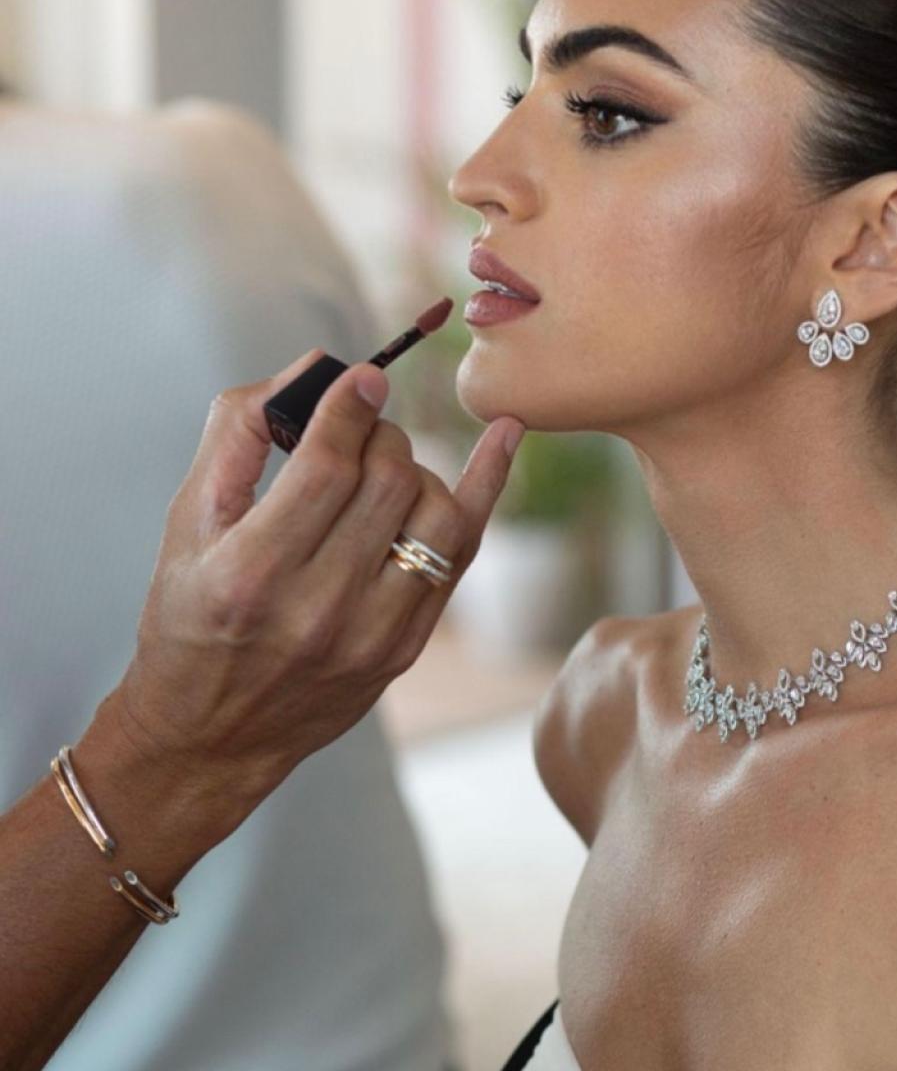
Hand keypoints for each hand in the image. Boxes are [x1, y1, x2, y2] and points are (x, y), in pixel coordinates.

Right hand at [106, 344, 524, 835]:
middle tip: (355, 432)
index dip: (350, 408)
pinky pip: (460, 554)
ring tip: (383, 467)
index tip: (363, 377)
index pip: (327, 467)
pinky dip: (484, 488)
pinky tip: (505, 437)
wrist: (212, 734)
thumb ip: (240, 432)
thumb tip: (315, 367)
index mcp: (251, 573)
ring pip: (435, 514)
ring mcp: (371, 635)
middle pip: (387, 482)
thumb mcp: (187, 521)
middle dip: (377, 436)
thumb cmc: (191, 613)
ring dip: (417, 468)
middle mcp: (318, 609)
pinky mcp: (405, 648)